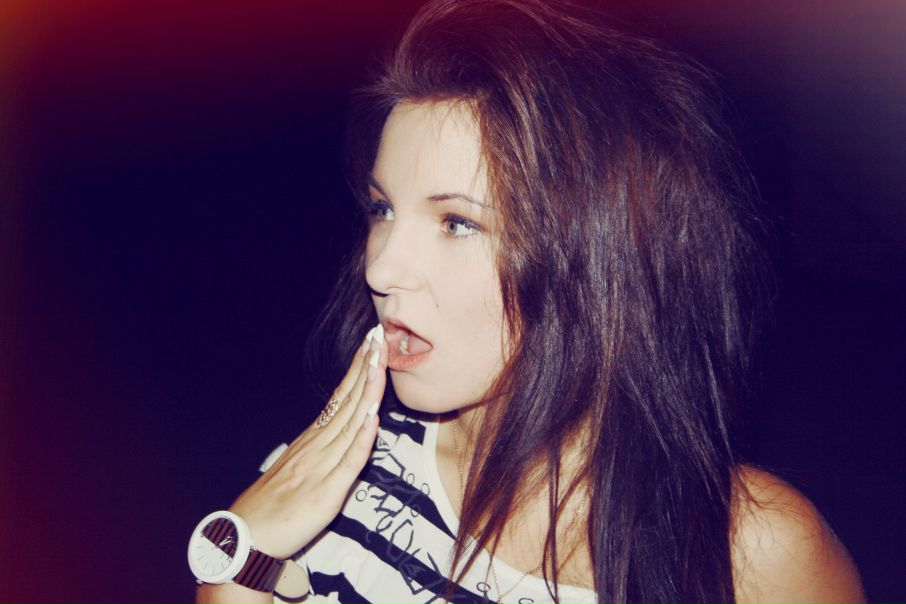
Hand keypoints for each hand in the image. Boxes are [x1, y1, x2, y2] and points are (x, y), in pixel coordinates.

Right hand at [228, 325, 386, 558]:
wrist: (246, 538)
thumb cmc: (273, 506)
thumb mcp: (300, 469)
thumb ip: (322, 449)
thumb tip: (344, 430)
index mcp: (313, 439)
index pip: (340, 396)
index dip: (358, 369)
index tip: (371, 342)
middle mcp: (317, 446)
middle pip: (347, 400)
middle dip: (365, 367)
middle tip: (379, 336)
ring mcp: (322, 467)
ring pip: (349, 423)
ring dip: (366, 392)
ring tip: (379, 364)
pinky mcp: (326, 493)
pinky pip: (347, 463)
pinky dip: (360, 440)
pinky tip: (371, 419)